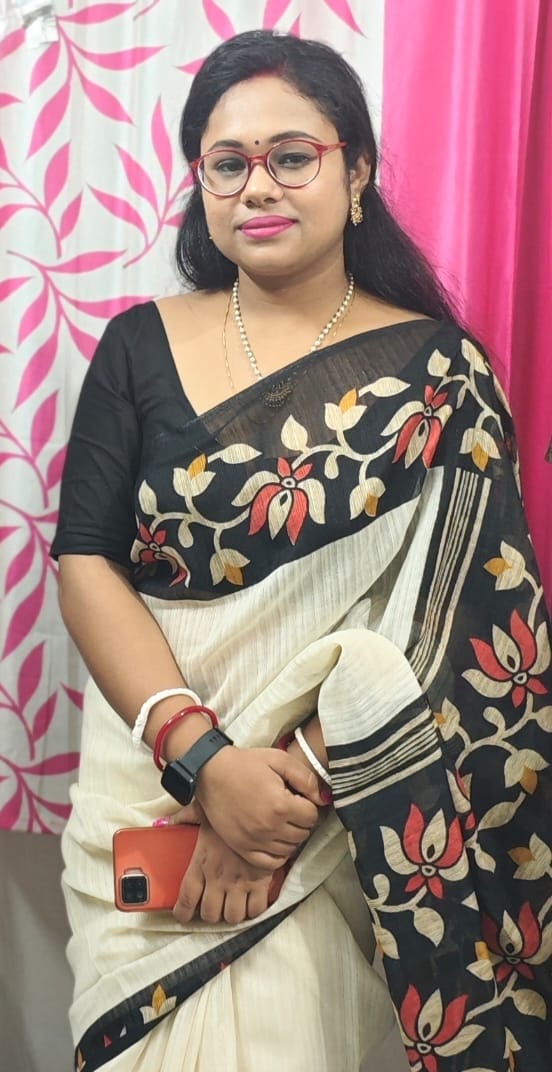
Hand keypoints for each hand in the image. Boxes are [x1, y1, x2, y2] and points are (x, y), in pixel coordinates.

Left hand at [173, 818, 276, 924]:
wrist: (258, 808)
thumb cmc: (229, 808)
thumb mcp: (203, 810)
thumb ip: (184, 818)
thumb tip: (166, 822)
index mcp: (201, 862)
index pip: (186, 898)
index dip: (182, 912)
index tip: (182, 915)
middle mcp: (218, 877)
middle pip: (210, 913)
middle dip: (211, 914)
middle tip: (214, 906)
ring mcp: (240, 881)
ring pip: (233, 916)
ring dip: (232, 914)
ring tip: (233, 905)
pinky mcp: (261, 881)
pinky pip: (256, 909)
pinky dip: (254, 910)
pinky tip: (252, 901)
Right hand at [195, 746, 323, 868]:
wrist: (211, 773)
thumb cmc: (246, 764)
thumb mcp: (279, 759)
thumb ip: (306, 778)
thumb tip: (323, 798)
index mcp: (281, 805)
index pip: (312, 816)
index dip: (311, 806)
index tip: (302, 799)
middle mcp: (270, 827)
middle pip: (303, 834)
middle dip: (302, 821)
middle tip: (293, 808)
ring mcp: (255, 841)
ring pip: (290, 849)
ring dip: (292, 836)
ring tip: (283, 821)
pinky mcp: (243, 848)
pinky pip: (270, 863)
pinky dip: (278, 855)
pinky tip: (276, 840)